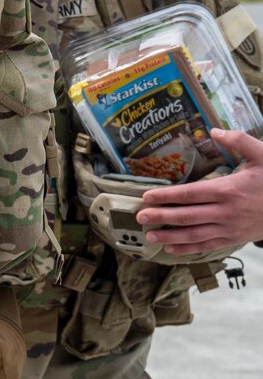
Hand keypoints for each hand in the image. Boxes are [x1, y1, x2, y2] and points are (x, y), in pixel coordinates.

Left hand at [138, 128, 262, 252]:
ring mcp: (230, 228)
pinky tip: (171, 248)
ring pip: (195, 234)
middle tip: (140, 216)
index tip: (147, 196)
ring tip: (149, 235)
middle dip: (161, 216)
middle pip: (187, 216)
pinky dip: (188, 248)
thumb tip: (214, 130)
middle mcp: (226, 211)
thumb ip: (239, 141)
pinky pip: (207, 245)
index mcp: (228, 190)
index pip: (190, 194)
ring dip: (170, 236)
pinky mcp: (234, 238)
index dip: (167, 196)